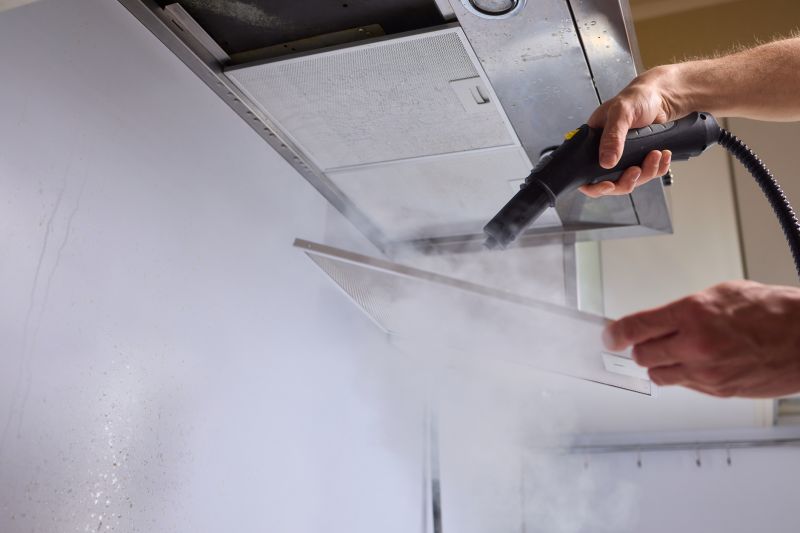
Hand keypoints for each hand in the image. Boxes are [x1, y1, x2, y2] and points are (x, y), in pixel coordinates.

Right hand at [579, 66, 684, 197]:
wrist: (662, 96)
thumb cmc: (637, 98)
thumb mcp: (621, 113)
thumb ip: (612, 137)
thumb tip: (606, 161)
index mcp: (593, 142)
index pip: (585, 173)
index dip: (594, 185)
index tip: (608, 185)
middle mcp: (606, 152)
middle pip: (611, 182)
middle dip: (626, 180)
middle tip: (636, 170)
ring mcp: (624, 158)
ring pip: (632, 180)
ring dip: (646, 172)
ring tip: (655, 155)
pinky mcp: (640, 158)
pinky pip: (648, 173)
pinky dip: (658, 168)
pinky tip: (663, 155)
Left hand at [602, 280, 799, 397]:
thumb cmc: (771, 311)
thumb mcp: (720, 294)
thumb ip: (683, 311)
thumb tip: (658, 322)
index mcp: (692, 314)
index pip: (636, 328)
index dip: (615, 334)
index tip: (609, 336)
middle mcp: (695, 345)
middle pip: (641, 356)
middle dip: (639, 348)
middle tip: (645, 341)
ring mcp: (707, 372)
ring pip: (658, 375)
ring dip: (659, 364)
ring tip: (674, 352)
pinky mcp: (718, 391)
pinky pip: (685, 386)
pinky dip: (683, 375)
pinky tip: (697, 362)